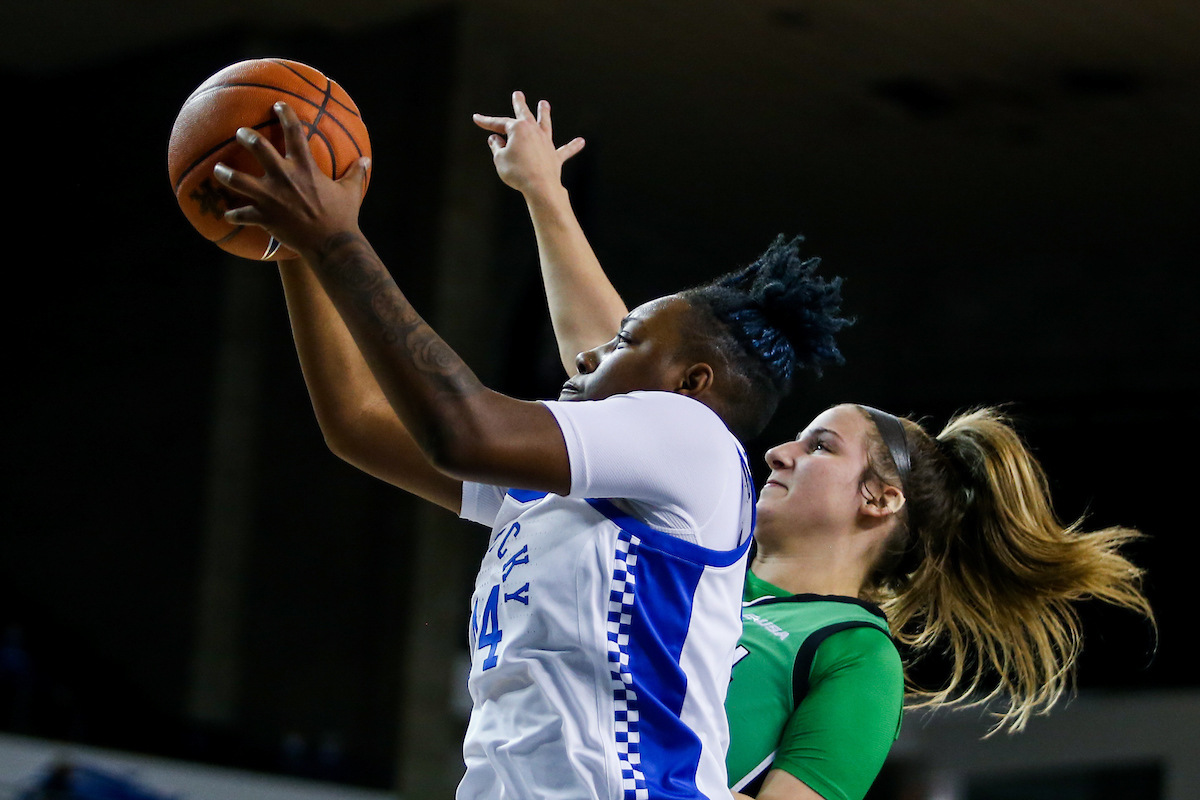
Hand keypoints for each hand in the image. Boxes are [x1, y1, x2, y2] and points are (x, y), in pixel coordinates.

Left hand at [213, 101, 370, 259]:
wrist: (331, 244)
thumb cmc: (343, 216)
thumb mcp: (351, 191)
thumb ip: (356, 174)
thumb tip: (366, 161)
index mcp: (305, 168)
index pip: (294, 132)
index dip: (285, 114)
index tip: (278, 105)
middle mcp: (284, 177)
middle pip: (257, 147)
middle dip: (246, 137)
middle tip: (240, 133)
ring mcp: (270, 197)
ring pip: (238, 180)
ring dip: (225, 174)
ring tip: (218, 170)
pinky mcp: (264, 217)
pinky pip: (241, 215)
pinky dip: (233, 215)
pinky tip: (227, 215)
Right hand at [473, 91, 584, 196]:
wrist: (539, 186)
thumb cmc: (517, 172)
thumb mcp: (500, 159)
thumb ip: (497, 147)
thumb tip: (496, 139)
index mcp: (518, 129)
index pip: (499, 123)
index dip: (486, 122)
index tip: (476, 118)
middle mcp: (534, 131)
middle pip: (525, 114)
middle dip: (519, 104)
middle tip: (518, 94)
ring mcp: (546, 143)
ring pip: (545, 124)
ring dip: (544, 113)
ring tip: (544, 104)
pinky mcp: (555, 157)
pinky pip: (566, 150)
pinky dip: (573, 146)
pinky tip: (581, 142)